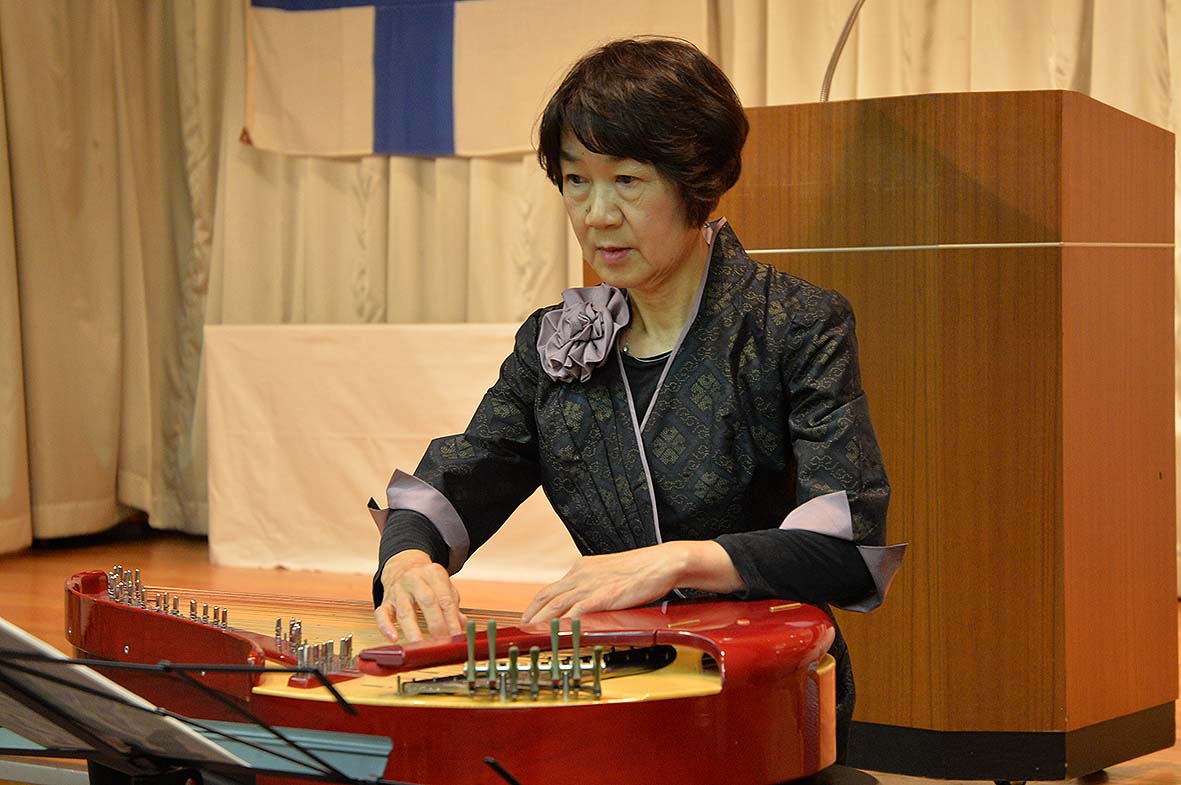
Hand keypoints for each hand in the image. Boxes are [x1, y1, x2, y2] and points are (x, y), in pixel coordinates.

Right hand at [374, 550, 465, 642]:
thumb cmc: (428, 582)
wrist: (403, 567)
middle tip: (442, 642)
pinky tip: (394, 638)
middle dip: (436, 624)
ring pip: (405, 611)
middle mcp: (414, 579)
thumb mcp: (443, 586)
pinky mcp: (385, 600)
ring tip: (419, 645)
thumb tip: (463, 625)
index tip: (457, 635)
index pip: (445, 598)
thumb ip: (452, 605)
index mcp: (433, 573)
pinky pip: (382, 614)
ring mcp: (398, 590)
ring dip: (413, 630)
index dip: (452, 619)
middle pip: (427, 601)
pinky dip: (386, 627)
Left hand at [521, 541, 745, 623]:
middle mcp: (582, 575)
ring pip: (557, 604)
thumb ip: (593, 586)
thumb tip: (582, 604)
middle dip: (532, 614)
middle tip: (521, 629)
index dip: (536, 605)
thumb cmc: (641, 570)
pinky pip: (579, 610)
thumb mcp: (609, 575)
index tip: (527, 618)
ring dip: (541, 620)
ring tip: (531, 633)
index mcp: (582, 569)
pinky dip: (564, 622)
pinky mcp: (606, 595)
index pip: (551, 588)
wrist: (663, 562)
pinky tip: (557, 631)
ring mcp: (592, 585)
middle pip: (547, 596)